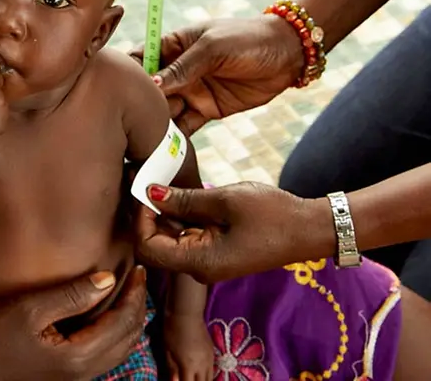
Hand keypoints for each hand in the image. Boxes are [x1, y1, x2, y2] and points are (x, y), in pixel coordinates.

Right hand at [0, 267, 148, 380]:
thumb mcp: (28, 310)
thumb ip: (71, 296)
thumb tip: (107, 279)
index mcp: (78, 358)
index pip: (122, 323)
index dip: (134, 295)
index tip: (139, 270)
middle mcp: (82, 374)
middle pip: (127, 340)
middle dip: (137, 309)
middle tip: (139, 280)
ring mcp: (72, 379)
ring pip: (117, 352)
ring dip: (126, 323)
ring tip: (126, 295)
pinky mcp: (61, 377)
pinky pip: (100, 356)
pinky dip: (111, 334)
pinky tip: (100, 316)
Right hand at [130, 15, 303, 134]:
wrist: (289, 54)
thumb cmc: (248, 39)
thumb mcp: (213, 48)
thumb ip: (182, 67)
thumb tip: (152, 85)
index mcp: (173, 46)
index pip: (140, 60)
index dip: (127, 75)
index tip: (117, 91)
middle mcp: (177, 71)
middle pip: (148, 91)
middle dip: (138, 107)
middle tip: (127, 124)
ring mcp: (191, 92)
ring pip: (164, 112)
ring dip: (155, 126)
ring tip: (143, 141)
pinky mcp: (206, 110)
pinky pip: (185, 127)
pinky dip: (175, 139)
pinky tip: (165, 150)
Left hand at [135, 182, 330, 283]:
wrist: (310, 229)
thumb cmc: (273, 214)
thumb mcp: (225, 201)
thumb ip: (184, 200)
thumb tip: (150, 192)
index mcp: (200, 263)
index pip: (147, 248)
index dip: (140, 219)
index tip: (144, 190)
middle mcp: (199, 269)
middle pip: (154, 246)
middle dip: (147, 215)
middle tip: (146, 181)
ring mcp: (207, 262)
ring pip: (169, 240)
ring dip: (163, 214)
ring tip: (161, 182)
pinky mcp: (215, 253)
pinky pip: (186, 238)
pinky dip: (180, 218)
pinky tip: (181, 195)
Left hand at [164, 312, 213, 380]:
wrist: (186, 314)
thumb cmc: (172, 331)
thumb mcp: (168, 351)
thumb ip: (173, 369)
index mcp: (189, 366)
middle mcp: (203, 365)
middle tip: (187, 379)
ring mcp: (210, 359)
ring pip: (210, 378)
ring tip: (194, 378)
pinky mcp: (212, 352)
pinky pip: (212, 369)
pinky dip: (207, 375)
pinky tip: (200, 374)